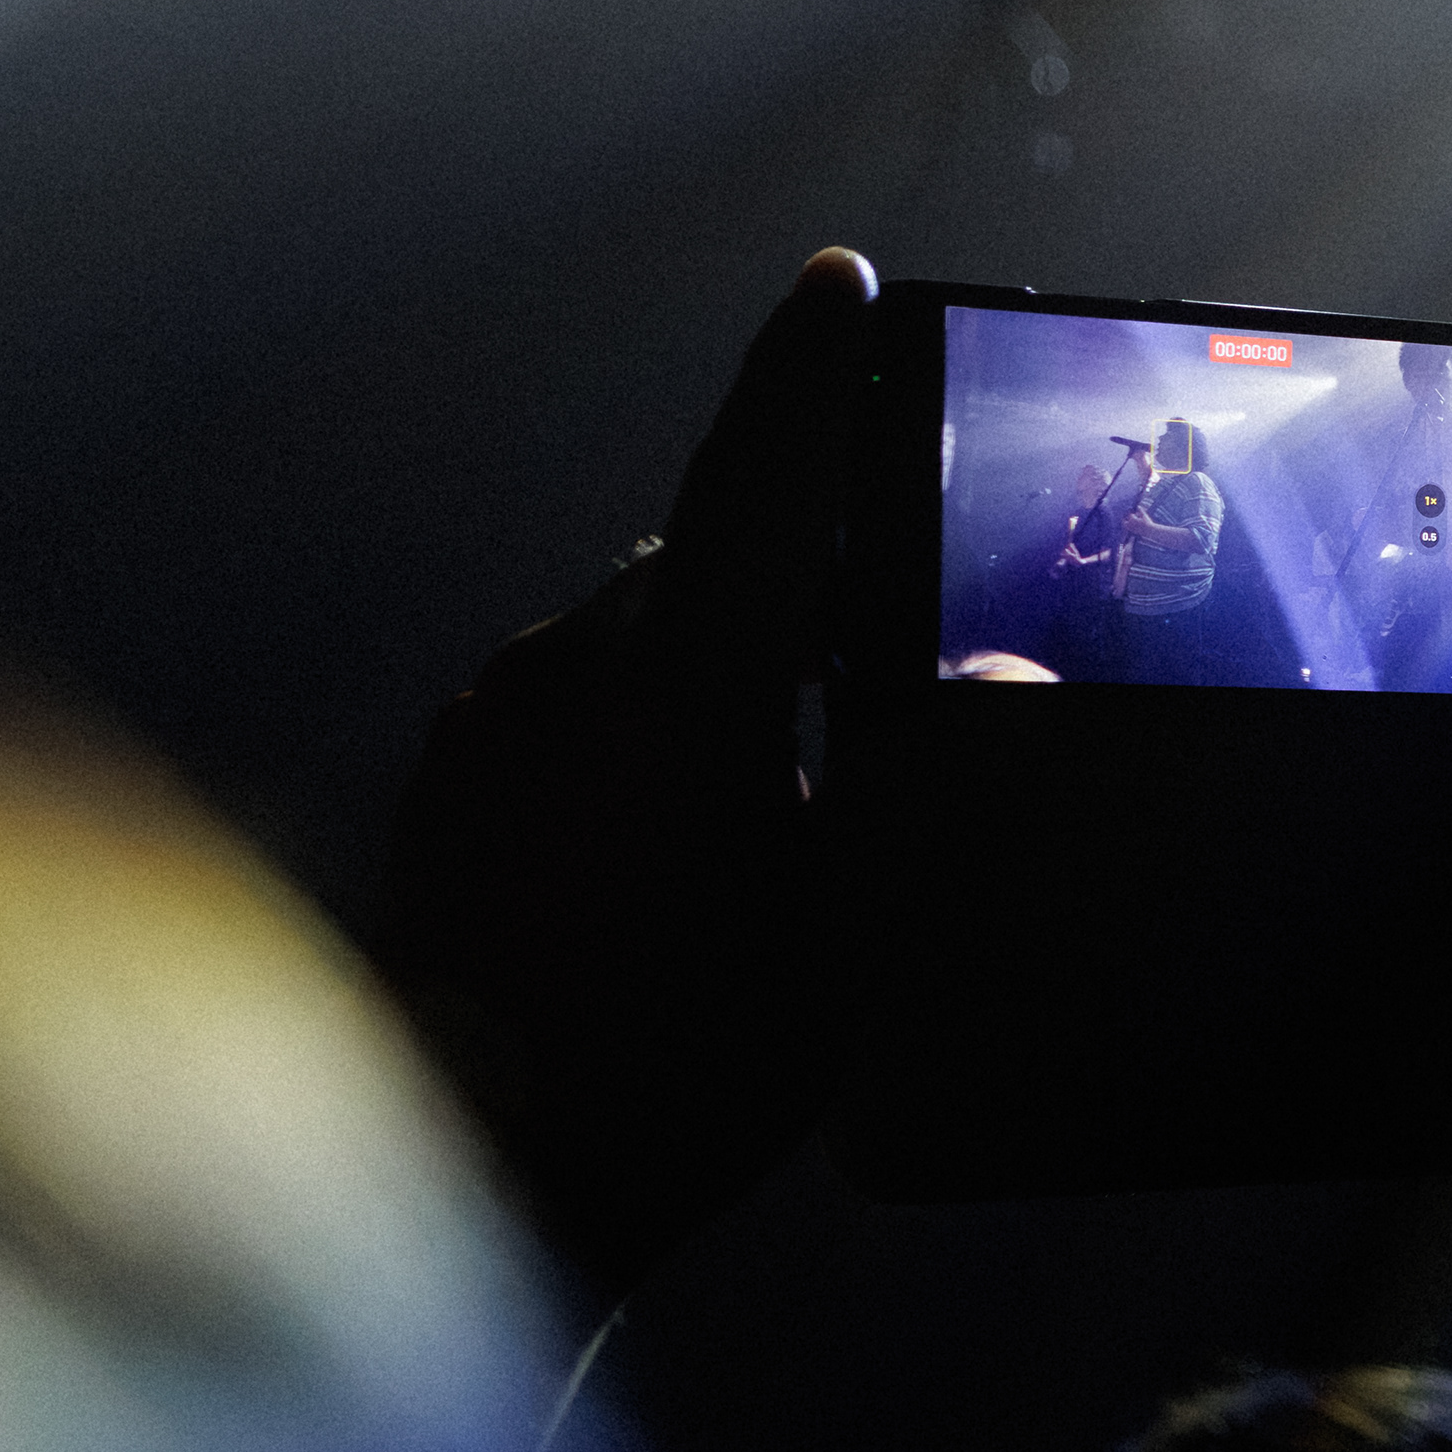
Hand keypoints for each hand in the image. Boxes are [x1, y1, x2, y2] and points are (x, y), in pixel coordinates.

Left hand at [380, 248, 873, 1301]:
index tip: (839, 280)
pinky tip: (665, 858)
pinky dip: (630, 737)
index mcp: (686, 687)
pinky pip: (563, 709)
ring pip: (635, 641)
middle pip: (711, 567)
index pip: (764, 480)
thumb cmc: (680, 1063)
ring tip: (766, 814)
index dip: (813, 373)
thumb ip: (927, 791)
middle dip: (791, 592)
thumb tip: (1003, 681)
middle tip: (869, 675)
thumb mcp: (850, 938)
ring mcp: (492, 723)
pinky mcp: (448, 782)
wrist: (470, 1171)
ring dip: (707, 680)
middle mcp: (571, 672)